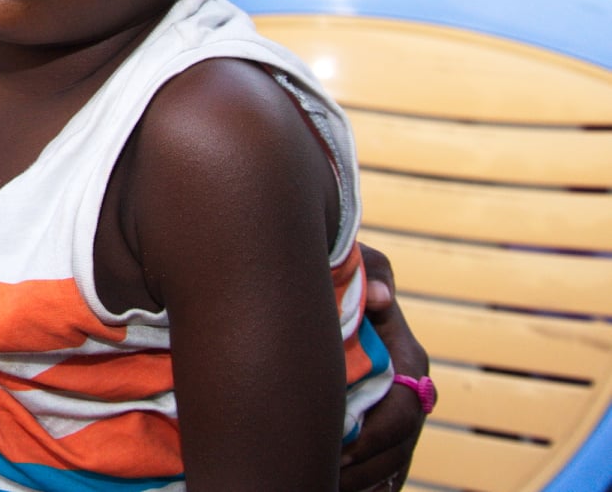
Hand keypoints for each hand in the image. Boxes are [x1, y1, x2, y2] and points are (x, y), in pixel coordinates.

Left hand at [339, 243, 429, 491]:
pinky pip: (384, 472)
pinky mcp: (384, 430)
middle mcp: (411, 391)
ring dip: (362, 481)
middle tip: (325, 476)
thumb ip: (370, 270)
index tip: (337, 448)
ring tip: (322, 485)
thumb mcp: (353, 262)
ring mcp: (399, 413)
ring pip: (392, 464)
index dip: (373, 435)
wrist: (329, 290)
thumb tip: (381, 296)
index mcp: (407, 359)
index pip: (403, 409)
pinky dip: (366, 486)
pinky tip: (331, 487)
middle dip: (364, 468)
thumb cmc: (338, 274)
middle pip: (398, 446)